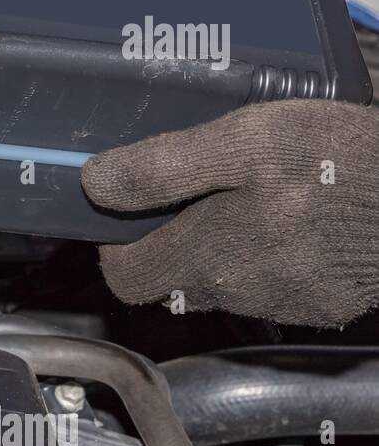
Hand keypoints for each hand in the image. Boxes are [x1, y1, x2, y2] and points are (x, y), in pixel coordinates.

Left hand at [80, 100, 378, 327]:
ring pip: (224, 284)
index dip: (116, 245)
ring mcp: (286, 301)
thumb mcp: (245, 144)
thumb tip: (98, 182)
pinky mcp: (327, 302)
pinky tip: (297, 216)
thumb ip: (164, 167)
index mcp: (208, 256)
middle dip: (169, 241)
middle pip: (172, 282)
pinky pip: (276, 283)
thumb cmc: (348, 167)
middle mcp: (239, 292)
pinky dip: (271, 254)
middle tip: (190, 193)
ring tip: (250, 195)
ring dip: (221, 247)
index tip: (124, 212)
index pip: (126, 278)